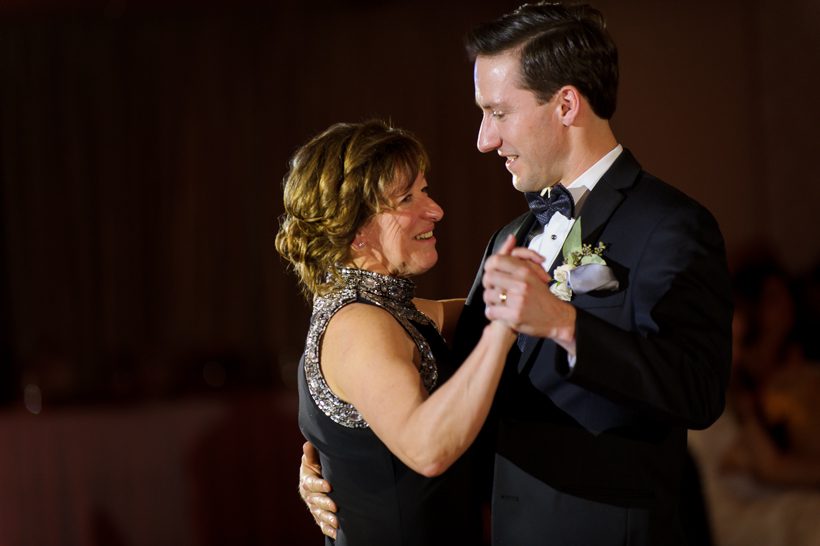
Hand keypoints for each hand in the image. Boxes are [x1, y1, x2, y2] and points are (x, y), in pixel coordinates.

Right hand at [298, 441, 338, 538]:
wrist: (319, 476)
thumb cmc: (318, 464)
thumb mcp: (314, 458)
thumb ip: (311, 454)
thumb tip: (307, 444)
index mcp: (306, 480)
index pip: (311, 483)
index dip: (319, 485)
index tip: (329, 486)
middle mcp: (308, 495)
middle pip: (315, 501)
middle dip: (325, 504)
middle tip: (335, 507)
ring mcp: (313, 506)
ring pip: (318, 514)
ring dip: (327, 518)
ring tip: (337, 522)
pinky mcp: (318, 515)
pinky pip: (321, 524)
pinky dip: (328, 529)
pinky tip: (336, 532)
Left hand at [482, 235, 576, 353]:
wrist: (558, 318)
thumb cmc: (543, 296)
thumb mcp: (534, 273)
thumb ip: (520, 257)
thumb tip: (510, 238)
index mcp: (525, 271)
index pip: (496, 260)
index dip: (489, 266)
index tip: (491, 272)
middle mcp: (521, 284)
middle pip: (488, 277)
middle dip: (487, 284)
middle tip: (492, 288)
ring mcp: (517, 300)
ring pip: (488, 295)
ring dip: (489, 300)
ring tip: (496, 302)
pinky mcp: (514, 316)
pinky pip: (491, 312)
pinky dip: (492, 313)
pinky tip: (498, 312)